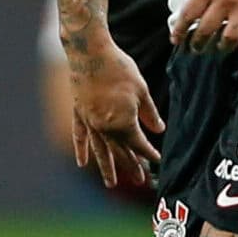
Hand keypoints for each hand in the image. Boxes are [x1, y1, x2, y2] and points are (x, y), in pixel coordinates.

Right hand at [67, 40, 163, 187]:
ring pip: (100, 149)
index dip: (148, 153)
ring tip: (111, 184)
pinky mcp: (79, 113)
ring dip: (106, 167)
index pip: (138, 144)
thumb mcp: (141, 90)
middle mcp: (105, 127)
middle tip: (140, 181)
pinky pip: (80, 136)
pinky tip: (83, 163)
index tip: (157, 160)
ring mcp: (89, 121)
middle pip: (120, 151)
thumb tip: (159, 130)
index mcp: (123, 122)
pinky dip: (82, 149)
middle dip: (130, 166)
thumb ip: (149, 113)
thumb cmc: (120, 68)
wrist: (89, 52)